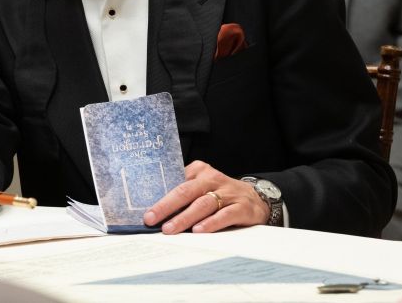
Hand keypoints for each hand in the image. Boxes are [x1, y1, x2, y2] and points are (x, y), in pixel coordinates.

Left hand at [142, 161, 266, 233]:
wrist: (257, 199)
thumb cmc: (221, 194)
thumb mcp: (202, 187)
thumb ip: (182, 194)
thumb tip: (154, 210)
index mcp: (199, 171)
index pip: (175, 182)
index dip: (158, 195)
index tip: (144, 208)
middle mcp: (212, 179)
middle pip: (186, 191)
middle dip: (166, 206)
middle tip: (151, 218)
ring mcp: (228, 192)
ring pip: (203, 204)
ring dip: (184, 217)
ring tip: (170, 228)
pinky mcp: (241, 207)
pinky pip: (224, 215)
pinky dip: (210, 223)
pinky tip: (199, 230)